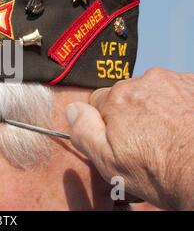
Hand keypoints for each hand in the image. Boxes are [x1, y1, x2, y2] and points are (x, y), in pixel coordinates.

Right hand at [65, 68, 193, 209]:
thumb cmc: (160, 172)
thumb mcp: (107, 162)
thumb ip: (83, 131)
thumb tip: (72, 109)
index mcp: (117, 98)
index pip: (99, 102)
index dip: (106, 123)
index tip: (119, 140)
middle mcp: (145, 82)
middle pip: (127, 96)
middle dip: (132, 114)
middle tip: (145, 142)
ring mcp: (175, 82)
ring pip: (154, 93)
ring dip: (156, 109)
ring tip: (167, 137)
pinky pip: (178, 91)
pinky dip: (179, 106)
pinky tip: (183, 128)